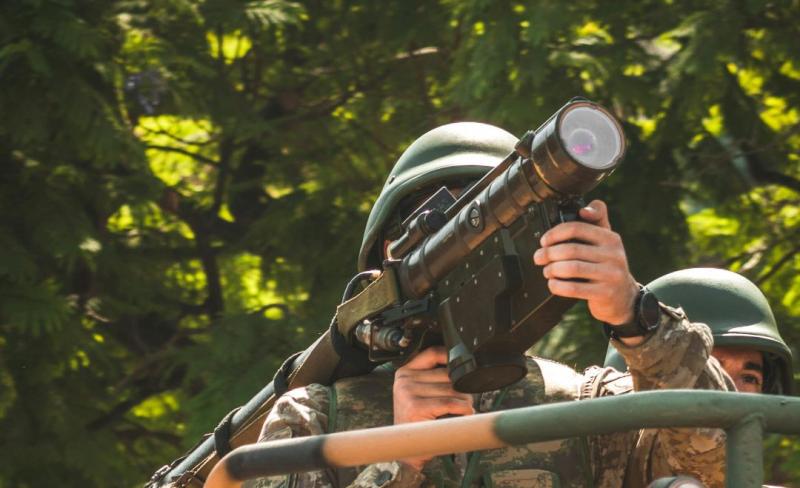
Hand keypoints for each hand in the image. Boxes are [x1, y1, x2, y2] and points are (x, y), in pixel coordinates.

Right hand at [393, 346, 474, 470]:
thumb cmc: (417, 421)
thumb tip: (463, 368)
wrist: (405, 449)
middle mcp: (404, 380)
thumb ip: (434, 377)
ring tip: (463, 410)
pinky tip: (465, 414)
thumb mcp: (420, 393)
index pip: (432, 353)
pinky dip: (463, 409)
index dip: (450, 357)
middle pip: (447, 374)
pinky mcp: (416, 407)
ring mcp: (408, 392)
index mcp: (404, 372)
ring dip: (465, 400)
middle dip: (461, 387)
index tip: (462, 367)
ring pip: (451, 389)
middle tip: (464, 400)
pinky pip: (450, 402)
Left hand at [532, 200, 638, 326]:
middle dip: (548, 254)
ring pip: (571, 268)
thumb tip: (584, 210)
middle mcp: (613, 254)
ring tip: (547, 271)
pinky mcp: (605, 293)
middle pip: (571, 250)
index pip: (577, 228)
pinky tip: (553, 284)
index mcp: (610, 238)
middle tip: (539, 258)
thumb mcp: (605, 242)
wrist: (623, 297)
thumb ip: (596, 221)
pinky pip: (574, 289)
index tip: (544, 241)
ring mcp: (611, 275)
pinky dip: (557, 286)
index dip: (555, 233)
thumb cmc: (607, 265)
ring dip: (552, 270)